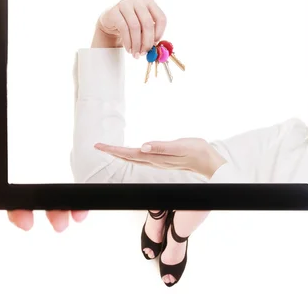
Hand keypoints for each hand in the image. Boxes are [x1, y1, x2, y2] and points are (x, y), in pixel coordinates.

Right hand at [0, 56, 88, 230]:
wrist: (67, 51)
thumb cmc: (33, 61)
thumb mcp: (7, 63)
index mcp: (6, 134)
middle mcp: (25, 146)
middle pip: (16, 185)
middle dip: (21, 209)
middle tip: (30, 224)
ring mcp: (49, 148)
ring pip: (46, 186)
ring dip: (54, 208)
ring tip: (68, 220)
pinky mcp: (72, 146)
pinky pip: (71, 175)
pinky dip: (76, 194)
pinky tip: (85, 205)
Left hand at [94, 137, 226, 178]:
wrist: (209, 160)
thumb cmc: (196, 151)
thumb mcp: (179, 146)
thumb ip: (161, 147)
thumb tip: (141, 146)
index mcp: (155, 157)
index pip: (129, 153)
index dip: (113, 150)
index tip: (99, 146)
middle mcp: (154, 161)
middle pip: (128, 157)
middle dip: (112, 152)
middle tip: (98, 146)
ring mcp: (158, 161)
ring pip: (134, 158)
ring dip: (120, 154)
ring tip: (110, 149)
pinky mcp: (162, 159)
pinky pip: (141, 158)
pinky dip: (131, 154)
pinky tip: (132, 153)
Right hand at [98, 0, 166, 58]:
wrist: (111, 21)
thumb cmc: (131, 24)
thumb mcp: (143, 26)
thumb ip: (150, 33)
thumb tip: (155, 48)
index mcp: (149, 1)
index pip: (160, 18)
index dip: (159, 33)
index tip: (155, 44)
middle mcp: (138, 0)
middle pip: (147, 23)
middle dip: (147, 41)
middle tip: (144, 52)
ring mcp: (124, 4)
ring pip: (135, 26)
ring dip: (136, 43)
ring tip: (136, 53)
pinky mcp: (114, 11)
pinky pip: (123, 28)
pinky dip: (127, 41)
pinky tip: (128, 49)